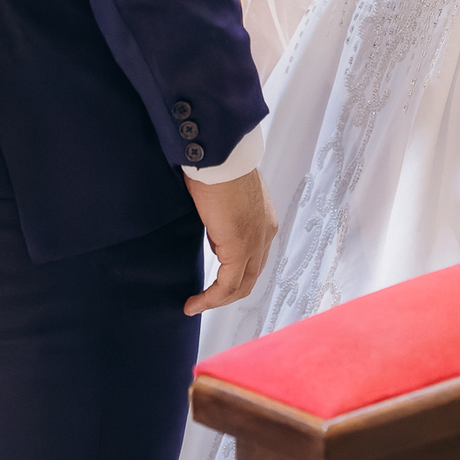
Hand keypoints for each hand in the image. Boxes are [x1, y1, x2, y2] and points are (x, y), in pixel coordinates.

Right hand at [183, 168, 277, 315]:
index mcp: (264, 219)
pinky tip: (193, 304)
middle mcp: (266, 233)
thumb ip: (224, 214)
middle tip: (204, 300)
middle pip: (250, 276)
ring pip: (241, 285)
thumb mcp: (224, 194)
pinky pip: (226, 285)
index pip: (253, 257)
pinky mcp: (239, 248)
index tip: (212, 281)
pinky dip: (210, 299)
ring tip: (195, 305)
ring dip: (218, 300)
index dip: (233, 273)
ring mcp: (255, 242)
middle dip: (227, 292)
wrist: (219, 153)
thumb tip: (213, 226)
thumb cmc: (217, 164)